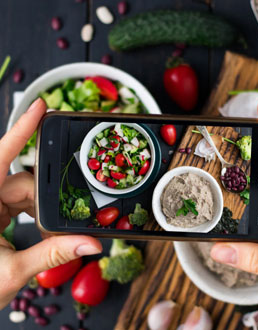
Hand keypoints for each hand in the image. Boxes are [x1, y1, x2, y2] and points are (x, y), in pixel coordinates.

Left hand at [0, 99, 101, 308]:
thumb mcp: (13, 272)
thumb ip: (53, 254)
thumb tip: (90, 243)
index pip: (1, 156)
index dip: (21, 130)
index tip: (40, 107)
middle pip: (23, 181)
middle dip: (46, 198)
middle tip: (62, 217)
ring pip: (27, 192)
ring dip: (43, 210)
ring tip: (50, 233)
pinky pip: (23, 203)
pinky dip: (38, 213)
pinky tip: (45, 229)